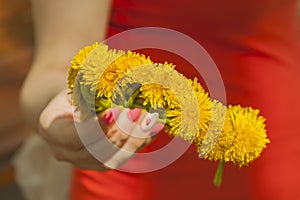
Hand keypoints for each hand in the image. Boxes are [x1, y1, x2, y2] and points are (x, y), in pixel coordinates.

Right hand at [39, 89, 163, 169]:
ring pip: (111, 158)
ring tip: (150, 121)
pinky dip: (139, 143)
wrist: (73, 106)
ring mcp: (82, 161)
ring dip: (134, 139)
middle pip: (95, 150)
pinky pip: (121, 158)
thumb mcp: (78, 82)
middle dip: (120, 132)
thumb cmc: (76, 88)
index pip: (72, 136)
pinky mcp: (100, 163)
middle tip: (140, 114)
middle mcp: (63, 151)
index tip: (114, 112)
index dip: (94, 128)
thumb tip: (121, 76)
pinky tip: (153, 129)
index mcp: (51, 128)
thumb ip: (93, 84)